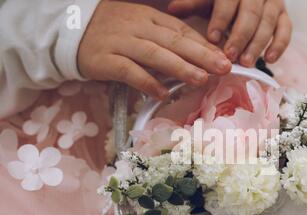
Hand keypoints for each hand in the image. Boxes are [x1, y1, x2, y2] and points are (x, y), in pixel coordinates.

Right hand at [78, 0, 231, 99]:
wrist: (71, 29)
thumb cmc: (113, 31)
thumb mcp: (142, 27)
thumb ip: (167, 40)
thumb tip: (199, 56)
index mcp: (150, 17)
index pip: (182, 31)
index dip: (204, 44)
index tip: (224, 57)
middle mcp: (138, 27)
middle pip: (174, 41)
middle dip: (201, 55)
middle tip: (223, 67)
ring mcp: (121, 42)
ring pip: (155, 54)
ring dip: (180, 67)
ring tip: (201, 79)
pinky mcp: (105, 60)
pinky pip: (129, 71)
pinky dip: (147, 82)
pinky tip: (162, 94)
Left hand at [168, 0, 291, 66]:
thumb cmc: (221, 1)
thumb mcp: (206, 0)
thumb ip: (192, 4)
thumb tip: (172, 9)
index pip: (228, 1)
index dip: (221, 19)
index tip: (212, 39)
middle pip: (251, 13)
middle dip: (240, 36)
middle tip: (230, 56)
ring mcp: (273, 3)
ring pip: (268, 23)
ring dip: (257, 44)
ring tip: (246, 62)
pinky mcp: (284, 15)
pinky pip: (286, 30)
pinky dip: (279, 45)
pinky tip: (269, 59)